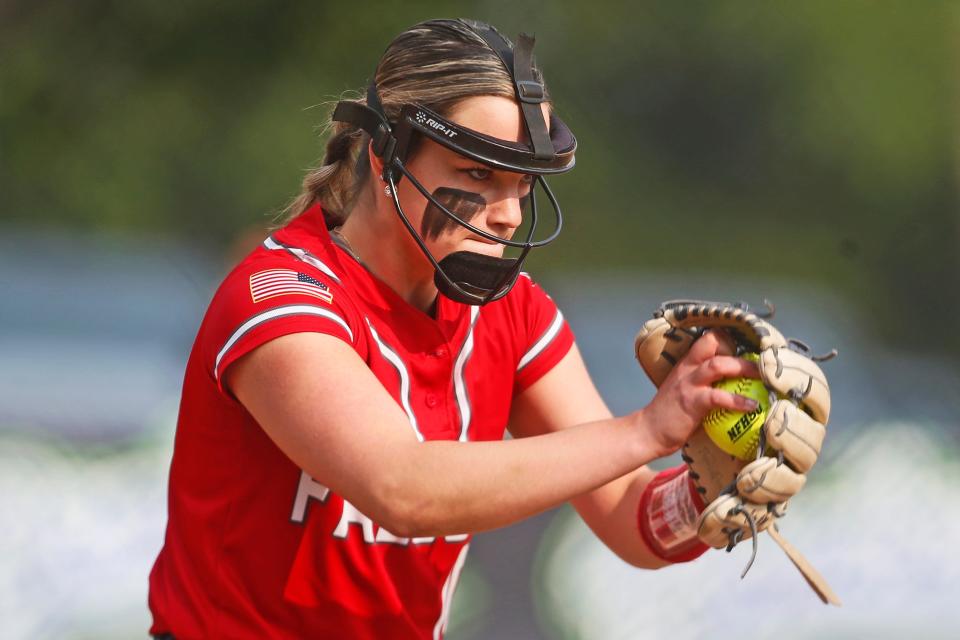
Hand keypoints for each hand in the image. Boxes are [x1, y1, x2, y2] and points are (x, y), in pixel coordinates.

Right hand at [637, 330, 758, 457]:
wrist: (649, 431)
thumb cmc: (671, 414)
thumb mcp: (686, 390)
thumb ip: (705, 384)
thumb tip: (736, 385)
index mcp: (687, 364)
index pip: (707, 340)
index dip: (728, 340)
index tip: (748, 348)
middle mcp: (688, 368)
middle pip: (712, 343)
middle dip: (738, 349)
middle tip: (760, 361)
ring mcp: (689, 383)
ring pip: (718, 365)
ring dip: (743, 368)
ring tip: (763, 377)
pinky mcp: (692, 401)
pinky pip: (719, 397)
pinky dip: (738, 400)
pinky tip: (752, 407)